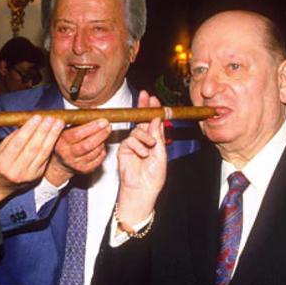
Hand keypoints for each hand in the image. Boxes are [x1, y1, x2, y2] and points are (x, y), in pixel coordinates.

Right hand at [0, 115, 64, 208]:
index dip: (29, 129)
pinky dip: (51, 145)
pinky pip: (45, 158)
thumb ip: (13, 138)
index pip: (18, 143)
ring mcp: (28, 175)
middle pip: (33, 148)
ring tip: (58, 123)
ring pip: (42, 153)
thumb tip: (29, 123)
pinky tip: (55, 134)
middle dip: (43, 131)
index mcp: (3, 163)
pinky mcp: (37, 176)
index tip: (36, 117)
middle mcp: (16, 171)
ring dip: (52, 136)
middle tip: (50, 118)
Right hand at [43, 118, 111, 186]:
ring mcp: (76, 164)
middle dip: (101, 134)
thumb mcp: (66, 129)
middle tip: (108, 126)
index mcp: (62, 142)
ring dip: (102, 142)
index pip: (78, 134)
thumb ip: (79, 120)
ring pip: (94, 152)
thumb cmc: (64, 142)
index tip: (103, 120)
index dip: (92, 127)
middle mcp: (67, 154)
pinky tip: (101, 146)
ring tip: (104, 134)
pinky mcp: (83, 170)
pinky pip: (98, 161)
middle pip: (88, 145)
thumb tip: (95, 109)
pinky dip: (102, 152)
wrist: (59, 162)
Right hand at [116, 91, 166, 227]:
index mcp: (154, 140)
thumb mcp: (161, 153)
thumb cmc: (154, 176)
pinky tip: (142, 154)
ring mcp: (133, 144)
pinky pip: (130, 140)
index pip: (152, 121)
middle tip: (145, 96)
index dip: (152, 109)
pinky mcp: (124, 149)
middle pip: (142, 120)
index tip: (153, 98)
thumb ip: (158, 135)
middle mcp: (143, 140)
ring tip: (150, 147)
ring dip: (145, 137)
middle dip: (143, 107)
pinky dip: (138, 146)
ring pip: (137, 130)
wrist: (143, 189)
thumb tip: (156, 118)